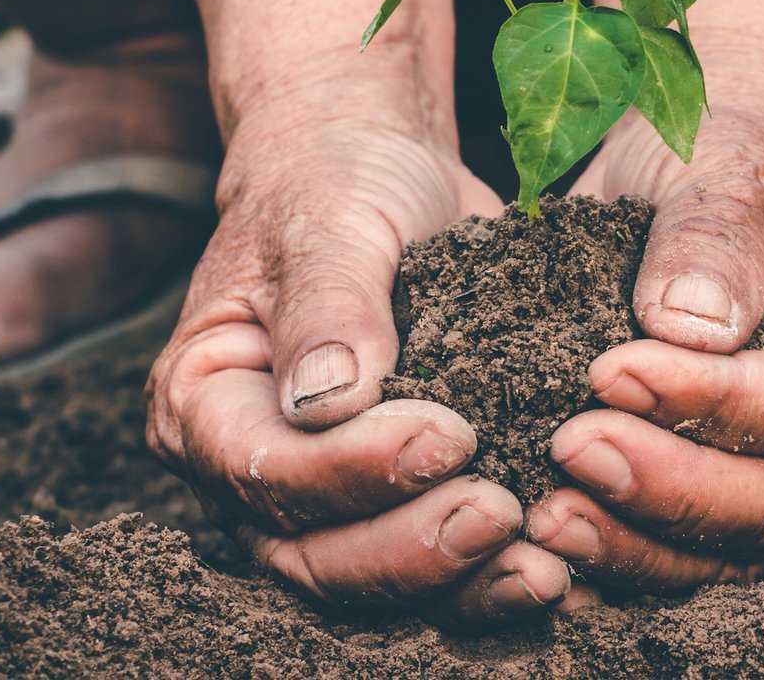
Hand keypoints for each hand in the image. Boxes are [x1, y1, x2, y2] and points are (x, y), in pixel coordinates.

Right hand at [145, 109, 582, 625]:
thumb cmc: (340, 185)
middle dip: (409, 546)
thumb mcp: (332, 222)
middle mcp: (254, 468)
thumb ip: (328, 306)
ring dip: (456, 582)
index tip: (447, 434)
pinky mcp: (399, 499)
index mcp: (207, 402)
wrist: (389, 180)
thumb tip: (327, 403)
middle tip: (500, 510)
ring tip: (540, 563)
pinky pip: (433, 562)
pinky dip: (489, 575)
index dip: (352, 471)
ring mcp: (327, 496)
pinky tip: (556, 564)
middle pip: (313, 553)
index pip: (264, 470)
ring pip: (374, 577)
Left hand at [531, 78, 763, 588]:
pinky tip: (551, 545)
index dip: (711, 401)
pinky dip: (621, 559)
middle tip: (571, 446)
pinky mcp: (731, 492)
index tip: (609, 369)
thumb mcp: (724, 165)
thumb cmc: (726, 152)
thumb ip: (714, 238)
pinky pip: (688, 556)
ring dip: (638, 543)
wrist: (697, 164)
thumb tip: (687, 328)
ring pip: (735, 548)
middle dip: (671, 485)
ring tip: (548, 513)